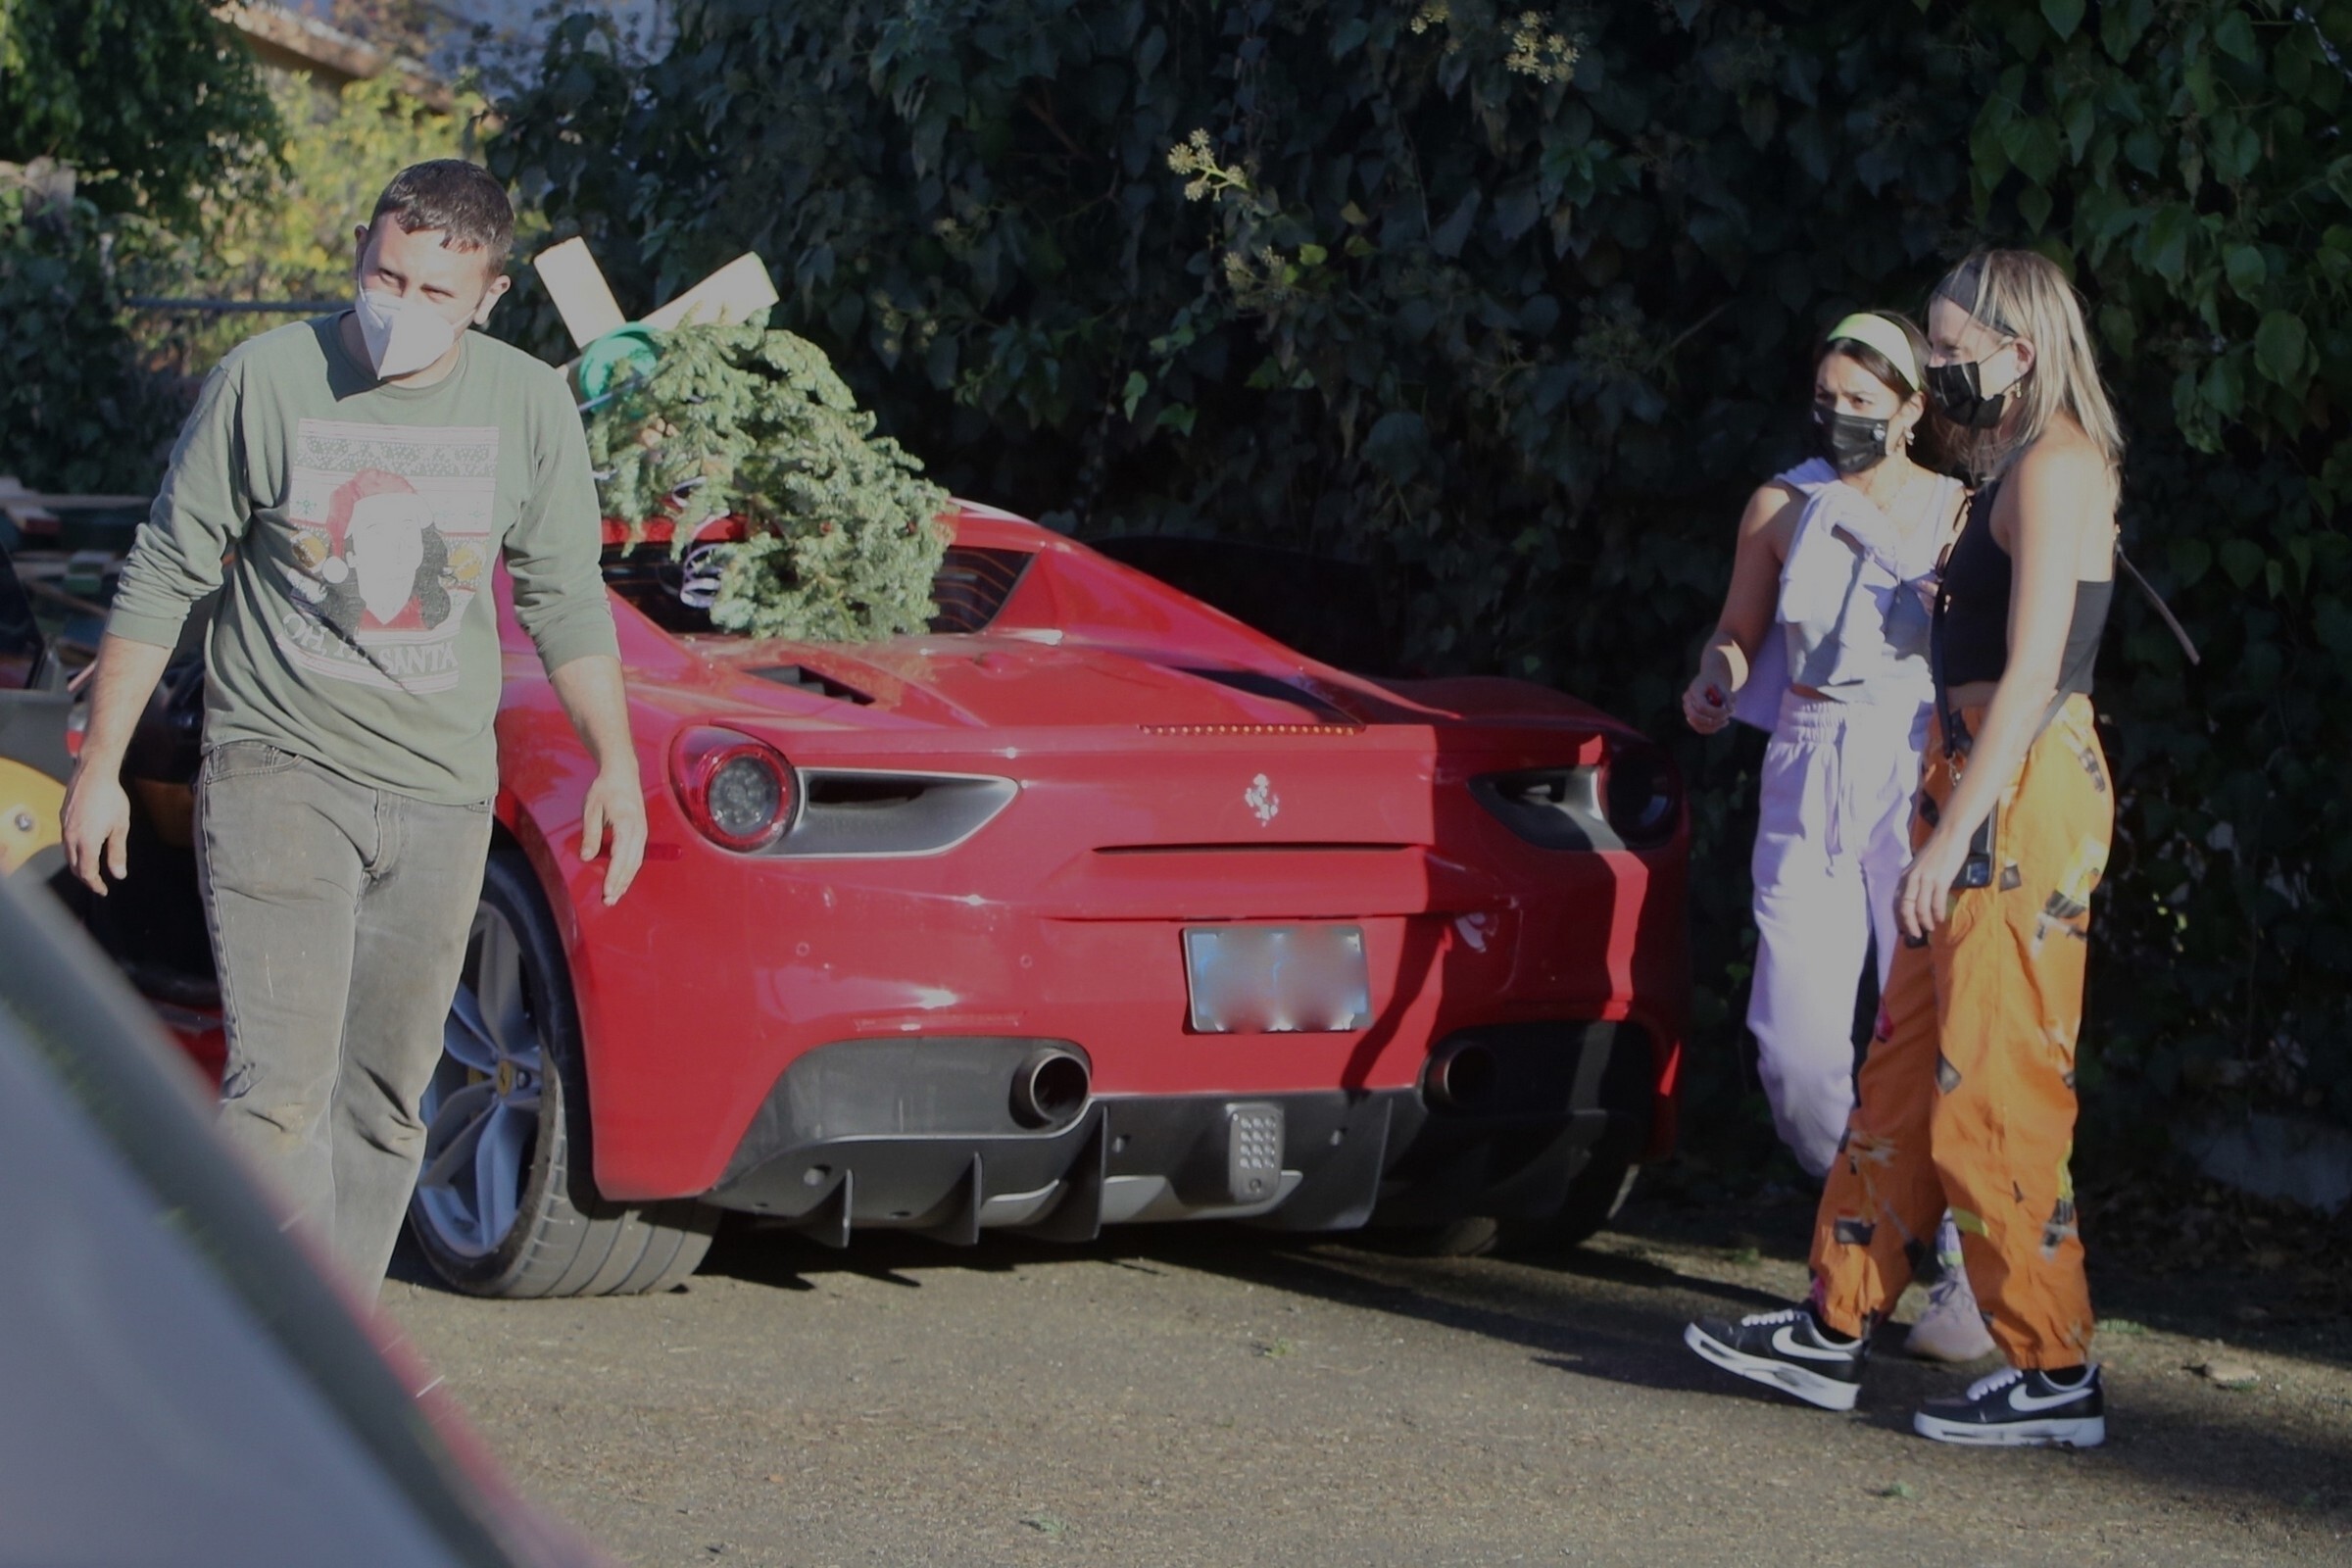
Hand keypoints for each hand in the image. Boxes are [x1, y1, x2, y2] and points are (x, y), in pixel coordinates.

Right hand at [61, 765, 131, 894]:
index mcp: (86, 842)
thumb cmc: (110, 798)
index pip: (87, 872)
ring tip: (91, 870)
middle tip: (98, 883)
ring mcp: (65, 828)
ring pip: (68, 855)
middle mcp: (71, 837)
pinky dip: (74, 852)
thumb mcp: (120, 827)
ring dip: (79, 865)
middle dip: (86, 878)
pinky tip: (83, 850)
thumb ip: (117, 852)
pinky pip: (66, 842)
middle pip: (75, 866)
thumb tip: (119, 874)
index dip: (95, 884)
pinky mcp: (62, 819)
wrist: (93, 774)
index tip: (103, 890)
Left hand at [578, 764, 646, 905]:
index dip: (613, 876)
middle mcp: (638, 831)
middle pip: (630, 864)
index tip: (606, 891)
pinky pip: (637, 857)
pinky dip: (630, 871)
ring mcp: (642, 833)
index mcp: (626, 824)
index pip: (620, 856)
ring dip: (626, 881)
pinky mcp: (641, 833)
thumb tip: (586, 856)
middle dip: (620, 884)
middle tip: (608, 901)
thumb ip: (590, 833)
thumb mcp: (591, 808)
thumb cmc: (605, 789)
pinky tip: (622, 880)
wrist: (623, 774)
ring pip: (636, 863)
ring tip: (615, 896)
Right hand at [1682, 673, 1731, 734]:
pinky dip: (1712, 728)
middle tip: (1726, 718)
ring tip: (1726, 721)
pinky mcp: (1691, 717)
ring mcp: (1687, 709)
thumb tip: (1730, 709)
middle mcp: (1688, 700)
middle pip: (1695, 717)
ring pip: (1697, 724)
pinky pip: (1700, 728)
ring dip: (1714, 726)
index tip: (1729, 711)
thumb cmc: (1718, 683)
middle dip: (1713, 720)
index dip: (1716, 712)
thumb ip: (1729, 696)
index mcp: (1694, 689)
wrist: (1711, 681)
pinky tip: (1722, 723)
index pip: (1701, 706)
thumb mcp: (1725, 686)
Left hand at [1895, 831, 1967, 944]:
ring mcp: (1926, 878)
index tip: (1904, 929)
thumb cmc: (1937, 850)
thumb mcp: (1919, 866)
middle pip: (1905, 908)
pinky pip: (1937, 901)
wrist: (1950, 834)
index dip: (1899, 918)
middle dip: (1909, 924)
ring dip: (1925, 921)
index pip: (1896, 901)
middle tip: (1916, 935)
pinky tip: (1940, 918)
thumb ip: (1915, 880)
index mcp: (1905, 875)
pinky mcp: (1941, 879)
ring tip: (1930, 928)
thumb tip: (1916, 898)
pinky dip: (1937, 913)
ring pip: (1920, 907)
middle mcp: (1912, 878)